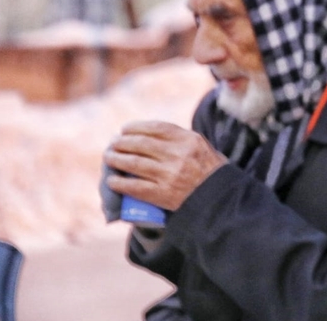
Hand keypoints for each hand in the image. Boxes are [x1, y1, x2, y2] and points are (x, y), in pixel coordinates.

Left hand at [103, 121, 226, 210]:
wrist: (218, 198)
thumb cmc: (208, 170)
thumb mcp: (200, 147)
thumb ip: (178, 139)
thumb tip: (145, 135)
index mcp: (189, 140)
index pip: (156, 127)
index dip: (136, 127)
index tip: (124, 129)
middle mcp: (178, 155)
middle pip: (141, 144)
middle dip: (122, 142)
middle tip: (113, 144)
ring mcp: (169, 175)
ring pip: (133, 163)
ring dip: (116, 159)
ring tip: (109, 157)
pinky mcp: (162, 194)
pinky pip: (134, 186)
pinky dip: (119, 182)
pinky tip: (111, 180)